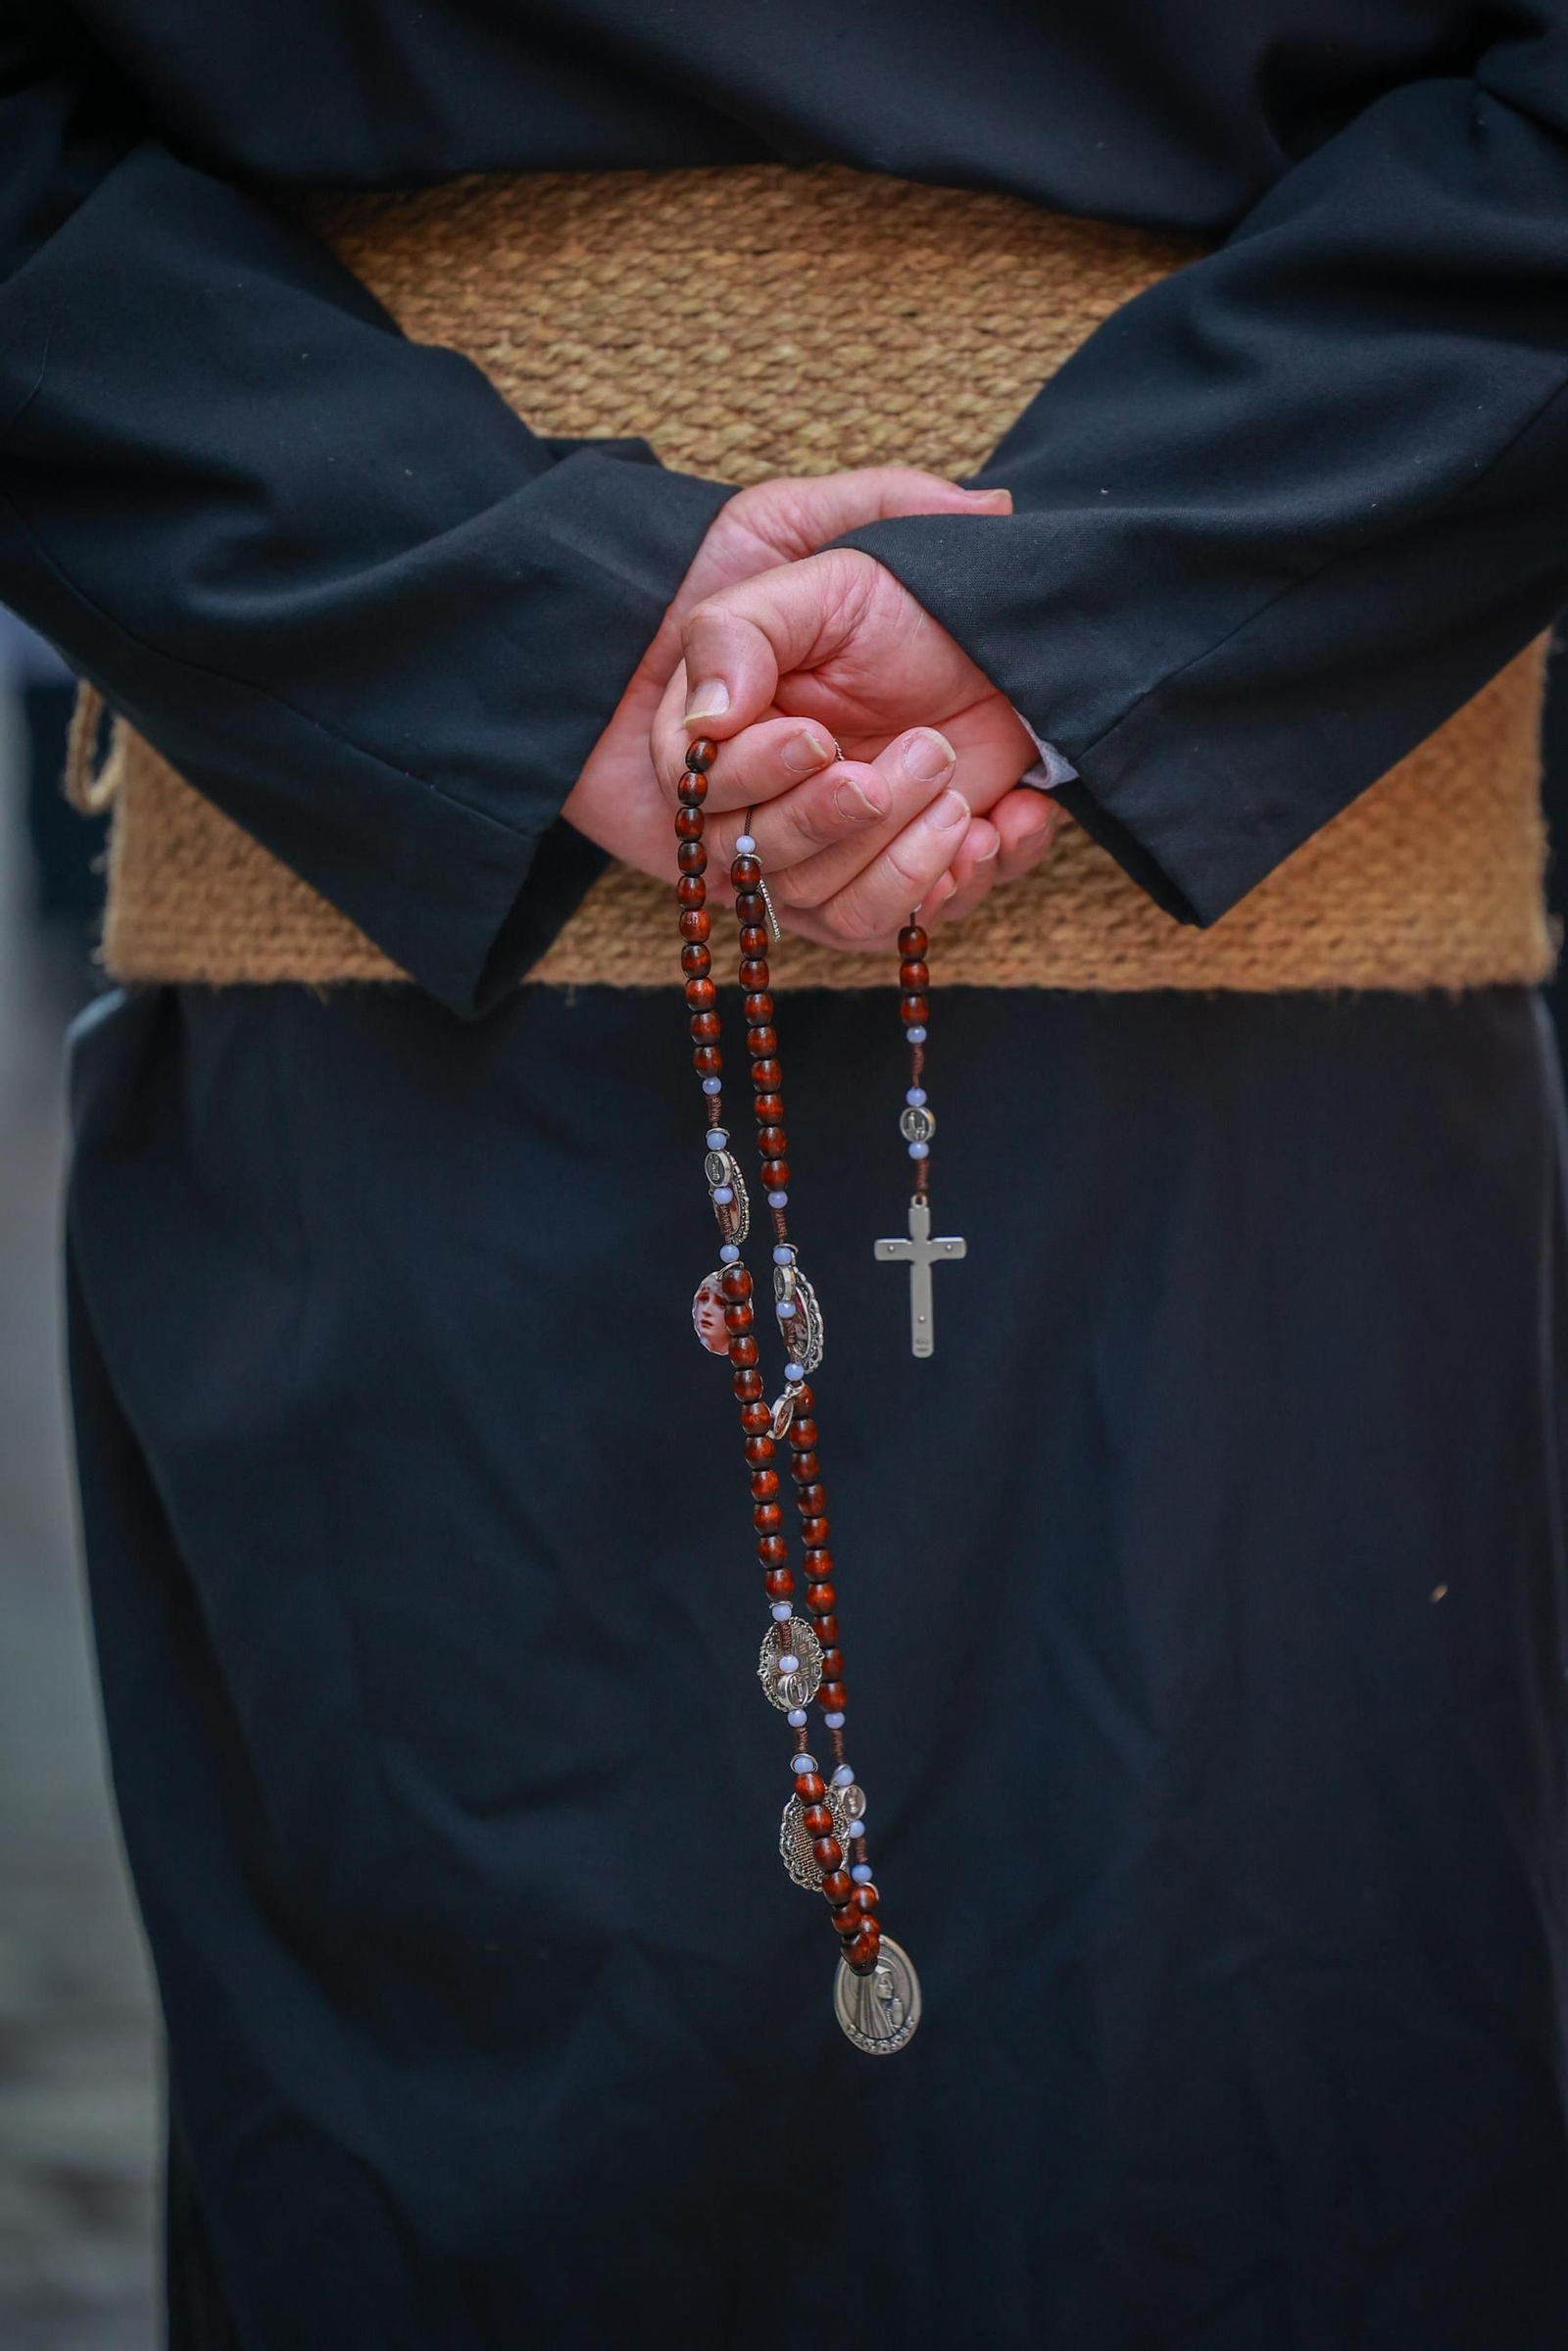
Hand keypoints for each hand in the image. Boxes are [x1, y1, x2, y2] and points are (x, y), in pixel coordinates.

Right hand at [649, 547, 1064, 949]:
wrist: (989, 634)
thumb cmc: (890, 608)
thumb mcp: (814, 590)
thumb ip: (736, 635)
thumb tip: (706, 721)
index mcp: (723, 749)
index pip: (706, 801)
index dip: (760, 778)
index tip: (820, 738)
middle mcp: (766, 816)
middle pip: (774, 868)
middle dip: (846, 816)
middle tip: (923, 751)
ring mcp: (837, 860)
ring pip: (844, 914)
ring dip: (909, 861)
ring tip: (957, 796)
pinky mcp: (903, 884)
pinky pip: (918, 926)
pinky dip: (967, 879)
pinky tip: (998, 823)